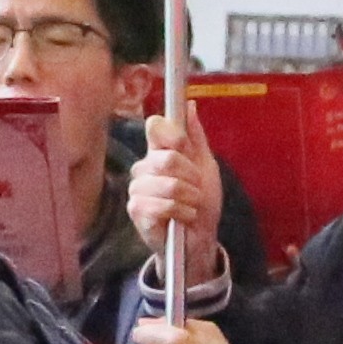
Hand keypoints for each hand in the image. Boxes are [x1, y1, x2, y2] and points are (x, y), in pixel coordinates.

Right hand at [129, 108, 222, 256]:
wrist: (199, 238)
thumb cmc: (201, 202)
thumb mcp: (206, 166)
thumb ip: (196, 137)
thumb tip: (189, 105)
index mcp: (159, 152)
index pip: (155, 128)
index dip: (173, 136)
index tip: (185, 148)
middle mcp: (144, 167)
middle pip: (165, 158)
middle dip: (190, 176)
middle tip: (196, 189)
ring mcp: (138, 189)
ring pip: (166, 183)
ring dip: (188, 197)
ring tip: (191, 205)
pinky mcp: (136, 211)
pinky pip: (159, 204)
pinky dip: (179, 211)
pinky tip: (182, 216)